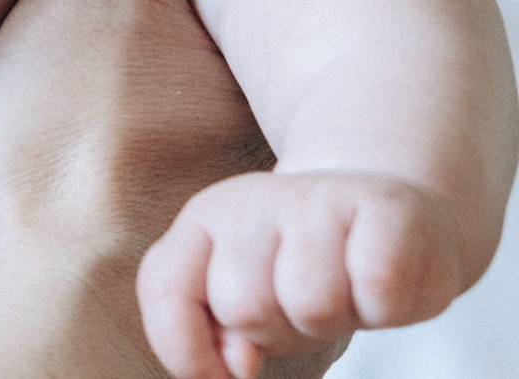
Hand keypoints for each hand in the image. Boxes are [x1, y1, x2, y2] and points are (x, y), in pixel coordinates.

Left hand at [141, 171, 464, 378]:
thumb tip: (238, 363)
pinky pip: (377, 288)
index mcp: (205, 221)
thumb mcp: (249, 299)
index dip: (186, 349)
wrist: (396, 218)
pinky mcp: (385, 205)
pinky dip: (386, 306)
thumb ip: (214, 330)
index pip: (163, 288)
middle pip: (245, 307)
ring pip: (310, 303)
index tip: (236, 368)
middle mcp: (250, 199)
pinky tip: (383, 284)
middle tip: (311, 301)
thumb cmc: (311, 269)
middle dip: (283, 329)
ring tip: (348, 290)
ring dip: (338, 318)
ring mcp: (316, 197)